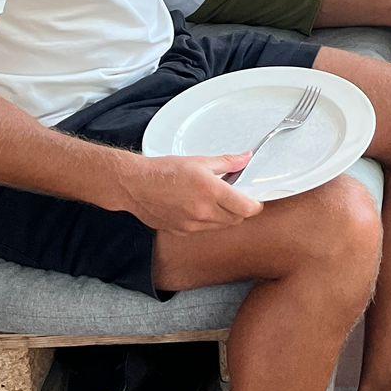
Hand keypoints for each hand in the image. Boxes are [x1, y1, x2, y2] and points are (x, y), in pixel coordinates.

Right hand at [121, 153, 262, 233]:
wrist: (136, 185)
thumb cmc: (165, 170)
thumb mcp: (200, 161)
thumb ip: (228, 162)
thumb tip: (246, 158)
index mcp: (211, 191)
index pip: (246, 208)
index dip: (255, 205)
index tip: (254, 200)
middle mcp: (203, 211)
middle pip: (236, 219)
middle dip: (241, 210)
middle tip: (236, 197)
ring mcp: (192, 224)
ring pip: (221, 226)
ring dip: (225, 217)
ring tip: (216, 201)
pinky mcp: (181, 231)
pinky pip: (203, 230)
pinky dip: (208, 221)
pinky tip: (200, 208)